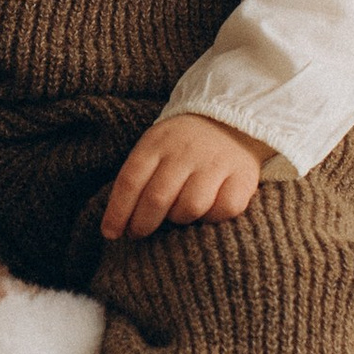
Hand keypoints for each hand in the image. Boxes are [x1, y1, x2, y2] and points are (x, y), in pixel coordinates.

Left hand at [100, 114, 270, 240]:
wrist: (230, 120)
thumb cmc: (182, 145)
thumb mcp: (155, 147)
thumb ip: (139, 178)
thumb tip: (117, 223)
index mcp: (157, 143)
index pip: (130, 181)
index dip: (117, 212)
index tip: (110, 233)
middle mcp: (185, 152)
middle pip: (157, 197)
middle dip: (143, 224)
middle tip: (138, 234)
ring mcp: (215, 163)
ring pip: (190, 207)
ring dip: (179, 219)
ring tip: (177, 215)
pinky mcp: (243, 176)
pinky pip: (224, 209)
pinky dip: (213, 217)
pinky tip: (208, 212)